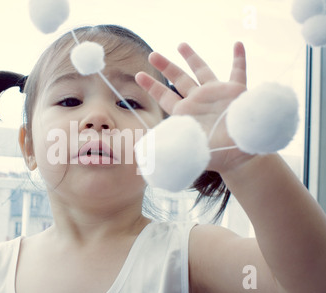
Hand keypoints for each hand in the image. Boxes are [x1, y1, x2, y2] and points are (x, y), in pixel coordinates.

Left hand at [135, 42, 253, 173]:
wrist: (240, 157)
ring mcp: (216, 94)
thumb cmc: (215, 155)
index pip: (164, 96)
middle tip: (152, 54)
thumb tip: (141, 163)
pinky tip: (237, 45)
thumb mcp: (188, 153)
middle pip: (178, 78)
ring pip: (202, 70)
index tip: (138, 75)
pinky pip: (238, 72)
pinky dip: (239, 59)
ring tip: (180, 44)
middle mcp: (198, 101)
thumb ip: (167, 152)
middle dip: (165, 66)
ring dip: (192, 57)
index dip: (151, 86)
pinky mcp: (236, 92)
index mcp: (185, 113)